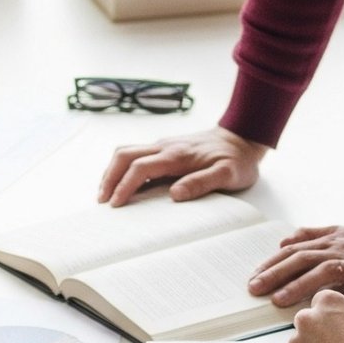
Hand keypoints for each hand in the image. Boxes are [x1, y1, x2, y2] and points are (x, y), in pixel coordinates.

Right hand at [97, 127, 266, 205]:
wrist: (241, 137)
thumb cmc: (236, 160)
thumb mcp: (228, 175)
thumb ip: (202, 183)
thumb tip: (174, 195)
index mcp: (177, 155)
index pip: (140, 167)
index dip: (124, 186)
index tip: (116, 205)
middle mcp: (165, 147)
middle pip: (124, 155)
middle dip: (108, 177)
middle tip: (102, 201)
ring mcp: (162, 146)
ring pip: (126, 152)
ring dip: (112, 171)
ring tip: (106, 194)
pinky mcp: (164, 149)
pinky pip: (135, 155)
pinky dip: (122, 169)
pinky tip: (122, 184)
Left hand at [248, 225, 343, 306]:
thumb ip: (314, 234)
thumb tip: (285, 240)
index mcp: (333, 240)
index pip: (295, 249)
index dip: (273, 263)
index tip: (254, 276)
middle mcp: (343, 250)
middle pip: (304, 259)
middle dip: (277, 274)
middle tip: (256, 289)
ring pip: (327, 272)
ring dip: (301, 286)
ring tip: (279, 300)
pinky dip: (343, 300)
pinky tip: (326, 312)